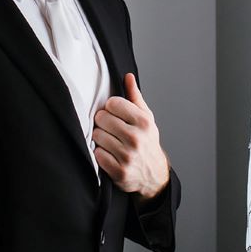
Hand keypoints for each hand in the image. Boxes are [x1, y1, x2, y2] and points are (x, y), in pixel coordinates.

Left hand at [92, 73, 169, 202]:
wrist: (154, 175)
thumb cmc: (147, 142)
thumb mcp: (146, 118)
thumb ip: (135, 97)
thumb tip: (128, 76)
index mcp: (144, 122)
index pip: (112, 103)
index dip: (110, 108)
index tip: (114, 115)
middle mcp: (136, 138)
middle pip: (101, 118)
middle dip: (103, 123)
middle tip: (110, 129)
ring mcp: (128, 156)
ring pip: (97, 136)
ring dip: (100, 139)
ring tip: (110, 142)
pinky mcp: (119, 171)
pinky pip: (97, 155)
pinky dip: (100, 154)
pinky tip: (109, 155)